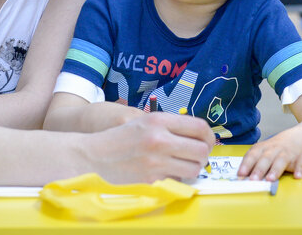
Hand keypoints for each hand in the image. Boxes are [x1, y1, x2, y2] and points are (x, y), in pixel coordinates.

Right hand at [84, 112, 214, 183]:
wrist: (92, 157)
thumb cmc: (118, 138)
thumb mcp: (142, 121)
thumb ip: (168, 125)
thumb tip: (197, 134)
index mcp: (158, 120)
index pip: (199, 126)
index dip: (209, 136)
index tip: (207, 141)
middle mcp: (159, 139)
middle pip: (202, 149)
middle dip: (204, 155)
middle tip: (197, 157)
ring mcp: (155, 162)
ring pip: (194, 168)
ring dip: (192, 168)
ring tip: (182, 165)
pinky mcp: (151, 181)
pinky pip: (177, 181)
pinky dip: (176, 179)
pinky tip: (167, 174)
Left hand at [236, 134, 301, 180]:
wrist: (298, 138)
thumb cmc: (275, 149)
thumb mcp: (263, 152)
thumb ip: (254, 163)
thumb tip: (242, 178)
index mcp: (263, 148)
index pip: (253, 155)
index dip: (246, 164)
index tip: (240, 175)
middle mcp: (275, 149)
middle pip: (266, 158)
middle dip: (259, 169)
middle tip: (253, 180)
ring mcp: (288, 152)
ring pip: (281, 160)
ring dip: (275, 169)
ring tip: (270, 179)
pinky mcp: (301, 156)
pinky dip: (300, 169)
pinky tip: (297, 176)